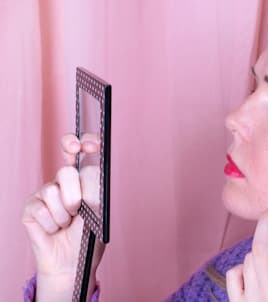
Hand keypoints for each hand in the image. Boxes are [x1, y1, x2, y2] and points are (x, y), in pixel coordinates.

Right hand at [22, 133, 103, 300]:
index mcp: (83, 178)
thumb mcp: (99, 212)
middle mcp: (63, 182)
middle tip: (77, 212)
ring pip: (53, 192)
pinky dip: (52, 225)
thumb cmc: (88, 237)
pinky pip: (40, 209)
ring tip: (66, 224)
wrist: (73, 262)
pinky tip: (54, 230)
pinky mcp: (30, 208)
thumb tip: (89, 168)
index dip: (84, 142)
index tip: (91, 145)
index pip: (81, 150)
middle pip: (67, 172)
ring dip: (64, 215)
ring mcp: (45, 193)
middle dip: (75, 196)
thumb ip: (94, 189)